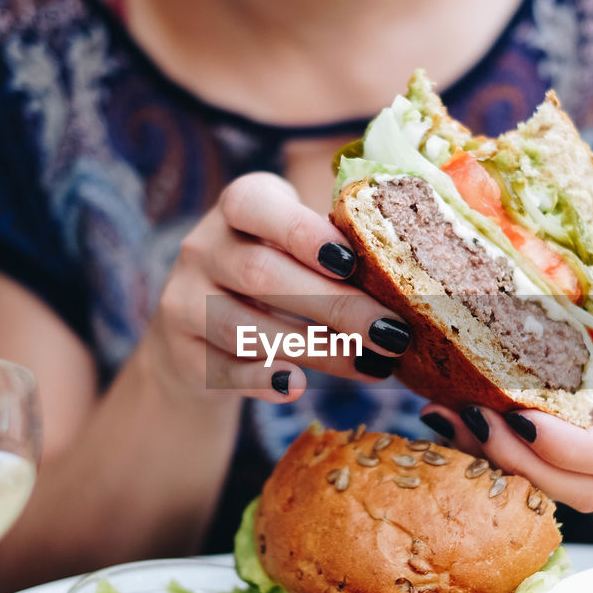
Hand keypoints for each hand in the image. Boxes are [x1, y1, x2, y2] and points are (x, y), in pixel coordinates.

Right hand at [142, 173, 410, 403]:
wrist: (199, 331)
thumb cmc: (276, 275)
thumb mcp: (296, 246)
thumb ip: (336, 248)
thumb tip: (410, 273)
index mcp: (238, 206)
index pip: (256, 205)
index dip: (301, 232)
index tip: (352, 261)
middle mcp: (202, 247)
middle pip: (262, 274)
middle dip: (334, 306)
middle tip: (392, 333)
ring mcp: (183, 301)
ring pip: (246, 328)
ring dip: (316, 350)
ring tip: (371, 366)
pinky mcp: (182, 354)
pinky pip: (224, 369)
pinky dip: (262, 381)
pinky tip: (297, 387)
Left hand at [419, 272, 592, 512]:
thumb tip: (531, 269)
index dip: (566, 446)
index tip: (515, 415)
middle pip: (591, 488)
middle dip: (520, 460)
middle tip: (463, 416)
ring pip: (573, 494)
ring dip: (506, 464)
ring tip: (448, 421)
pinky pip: (563, 482)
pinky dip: (514, 460)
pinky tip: (466, 428)